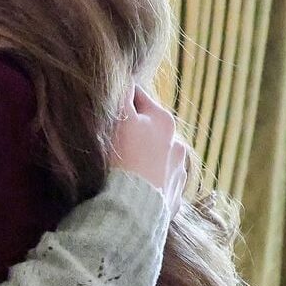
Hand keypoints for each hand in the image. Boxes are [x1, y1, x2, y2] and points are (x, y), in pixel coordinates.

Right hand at [110, 86, 188, 220]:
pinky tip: (134, 186)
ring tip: (125, 167)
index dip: (120, 99)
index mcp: (163, 120)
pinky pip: (160, 181)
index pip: (138, 97)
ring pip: (158, 154)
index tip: (107, 104)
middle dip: (135, 130)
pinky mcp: (174, 195)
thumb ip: (123, 97)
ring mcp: (178, 170)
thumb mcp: (120, 121)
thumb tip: (126, 79)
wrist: (132, 207)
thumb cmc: (123, 159)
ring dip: (145, 156)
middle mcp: (177, 142)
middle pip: (150, 128)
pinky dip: (149, 180)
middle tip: (113, 139)